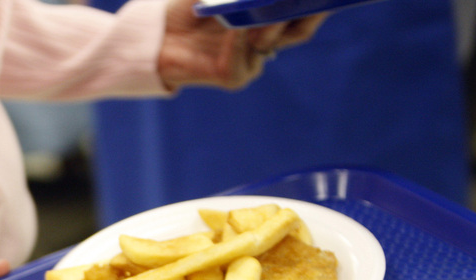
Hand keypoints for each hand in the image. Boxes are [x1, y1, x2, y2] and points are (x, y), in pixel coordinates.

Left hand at [158, 0, 326, 89]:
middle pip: (300, 29)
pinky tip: (234, 28)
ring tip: (260, 4)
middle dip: (301, 8)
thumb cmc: (191, 4)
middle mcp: (266, 40)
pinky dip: (239, 40)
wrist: (158, 32)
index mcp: (270, 18)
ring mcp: (253, 60)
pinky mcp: (234, 76)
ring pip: (273, 40)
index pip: (306, 12)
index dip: (317, 3)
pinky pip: (245, 57)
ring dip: (268, 20)